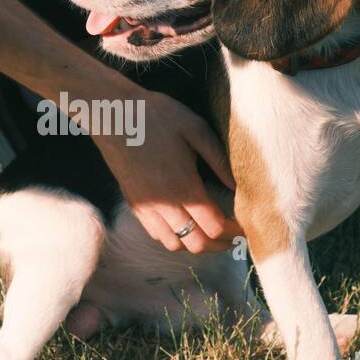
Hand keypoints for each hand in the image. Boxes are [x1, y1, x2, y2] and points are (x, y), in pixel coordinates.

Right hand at [93, 90, 241, 253]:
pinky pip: (157, 235)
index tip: (246, 226)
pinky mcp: (134, 205)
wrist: (114, 114)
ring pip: (175, 245)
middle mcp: (164, 205)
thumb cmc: (158, 116)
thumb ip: (220, 161)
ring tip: (210, 232)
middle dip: (220, 244)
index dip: (234, 231)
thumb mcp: (196, 130)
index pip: (215, 227)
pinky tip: (184, 223)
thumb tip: (240, 186)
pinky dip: (175, 238)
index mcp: (183, 187)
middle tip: (233, 234)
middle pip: (197, 244)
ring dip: (196, 243)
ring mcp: (146, 207)